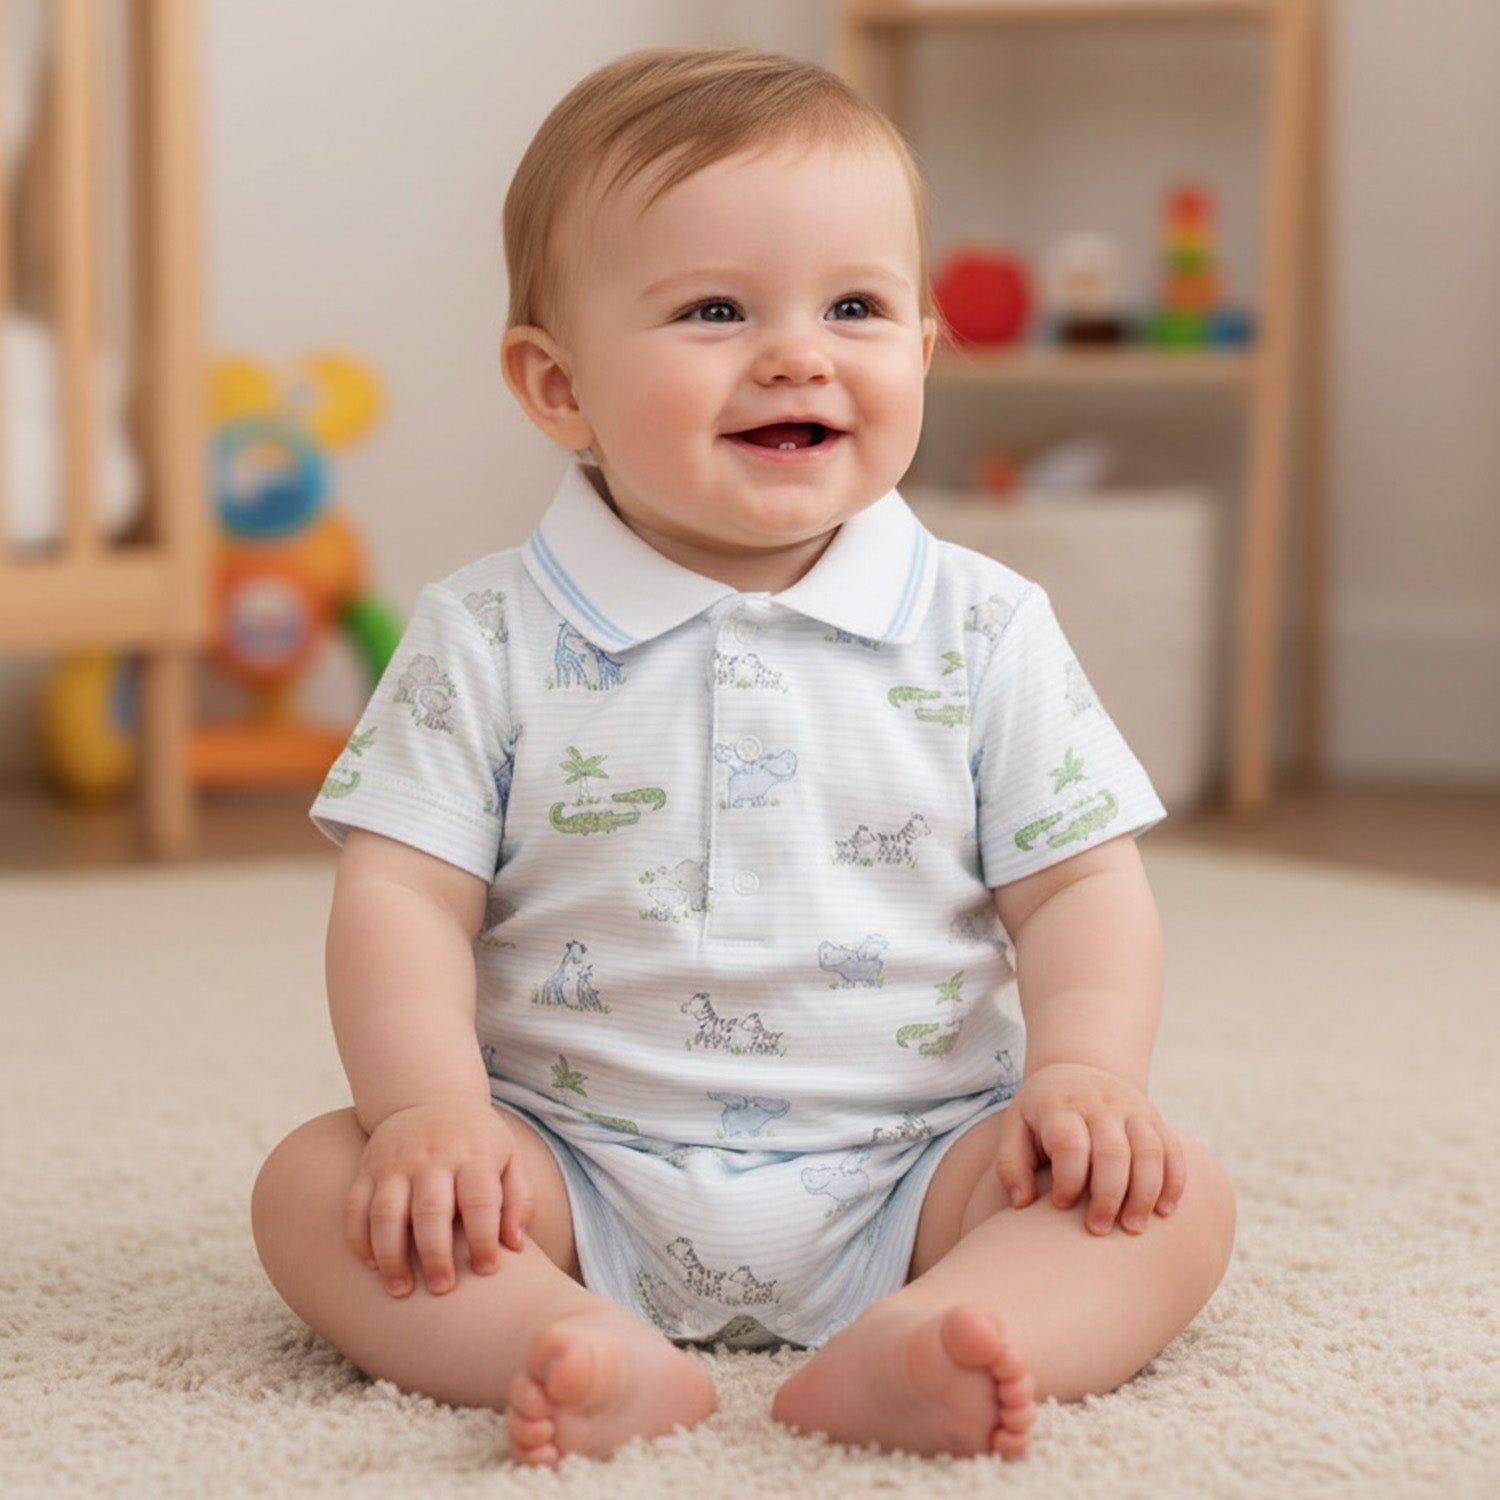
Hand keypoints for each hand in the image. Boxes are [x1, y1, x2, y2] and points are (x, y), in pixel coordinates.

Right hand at [345, 1098, 533, 1295]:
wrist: (430, 1098)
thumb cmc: (477, 1142)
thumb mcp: (509, 1158)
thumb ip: (518, 1200)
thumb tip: (515, 1247)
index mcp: (473, 1155)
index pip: (479, 1200)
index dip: (483, 1238)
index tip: (487, 1270)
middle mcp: (432, 1157)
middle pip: (430, 1210)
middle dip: (435, 1254)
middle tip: (442, 1288)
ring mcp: (395, 1162)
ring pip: (386, 1213)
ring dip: (391, 1256)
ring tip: (401, 1290)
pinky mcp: (367, 1168)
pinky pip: (354, 1207)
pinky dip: (359, 1240)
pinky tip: (372, 1266)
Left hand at [996, 1063, 1185, 1235]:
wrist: (1076, 1070)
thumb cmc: (1041, 1115)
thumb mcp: (1015, 1128)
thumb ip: (1011, 1164)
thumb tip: (1022, 1203)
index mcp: (1059, 1107)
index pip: (1070, 1145)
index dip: (1068, 1180)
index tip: (1060, 1204)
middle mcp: (1099, 1105)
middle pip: (1113, 1152)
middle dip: (1108, 1197)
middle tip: (1098, 1229)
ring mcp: (1131, 1109)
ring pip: (1149, 1151)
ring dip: (1145, 1194)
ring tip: (1132, 1228)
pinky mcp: (1155, 1119)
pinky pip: (1172, 1150)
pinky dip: (1174, 1181)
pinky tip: (1164, 1212)